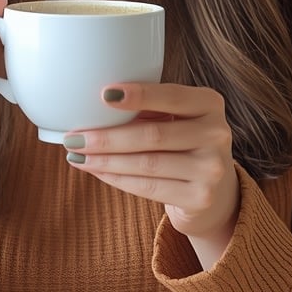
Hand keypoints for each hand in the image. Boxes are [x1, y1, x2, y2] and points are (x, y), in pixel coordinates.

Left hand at [64, 82, 239, 267]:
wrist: (215, 190)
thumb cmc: (184, 143)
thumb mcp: (178, 118)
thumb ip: (150, 108)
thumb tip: (96, 105)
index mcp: (210, 103)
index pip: (172, 96)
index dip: (139, 94)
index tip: (105, 94)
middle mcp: (217, 133)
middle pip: (154, 135)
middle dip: (108, 137)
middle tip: (74, 137)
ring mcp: (211, 168)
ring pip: (147, 164)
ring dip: (105, 160)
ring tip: (77, 155)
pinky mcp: (200, 197)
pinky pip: (148, 187)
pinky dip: (117, 179)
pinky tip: (97, 171)